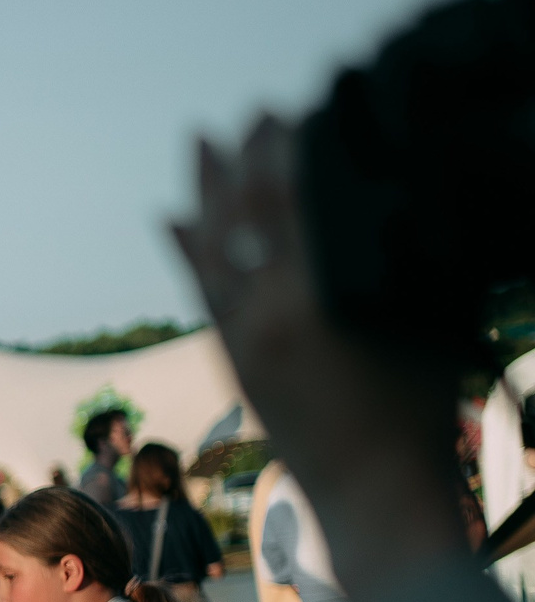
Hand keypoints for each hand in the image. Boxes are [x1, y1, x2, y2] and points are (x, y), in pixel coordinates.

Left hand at [168, 116, 463, 600]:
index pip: (291, 204)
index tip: (293, 110)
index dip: (288, 152)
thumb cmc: (418, 407)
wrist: (371, 490)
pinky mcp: (232, 360)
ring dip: (207, 193)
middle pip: (245, 218)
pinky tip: (172, 218)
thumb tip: (404, 196)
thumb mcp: (429, 320)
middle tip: (255, 111)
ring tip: (204, 140)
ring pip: (212, 250)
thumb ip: (411, 258)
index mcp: (317, 300)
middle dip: (247, 160)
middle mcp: (268, 313)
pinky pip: (200, 292)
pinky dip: (187, 251)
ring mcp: (244, 338)